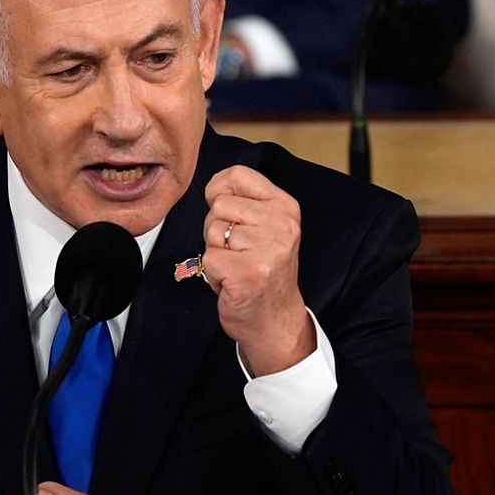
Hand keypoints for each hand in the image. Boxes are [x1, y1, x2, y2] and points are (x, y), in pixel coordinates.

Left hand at [201, 165, 314, 375]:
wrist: (275, 319)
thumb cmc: (264, 271)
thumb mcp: (268, 227)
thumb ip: (246, 202)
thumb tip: (213, 187)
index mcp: (286, 207)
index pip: (237, 175)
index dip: (219, 190)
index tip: (226, 212)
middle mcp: (281, 225)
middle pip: (220, 205)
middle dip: (217, 228)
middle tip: (237, 251)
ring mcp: (266, 250)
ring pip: (212, 231)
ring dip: (216, 252)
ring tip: (236, 266)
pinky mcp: (247, 273)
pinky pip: (208, 257)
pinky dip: (212, 272)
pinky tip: (231, 280)